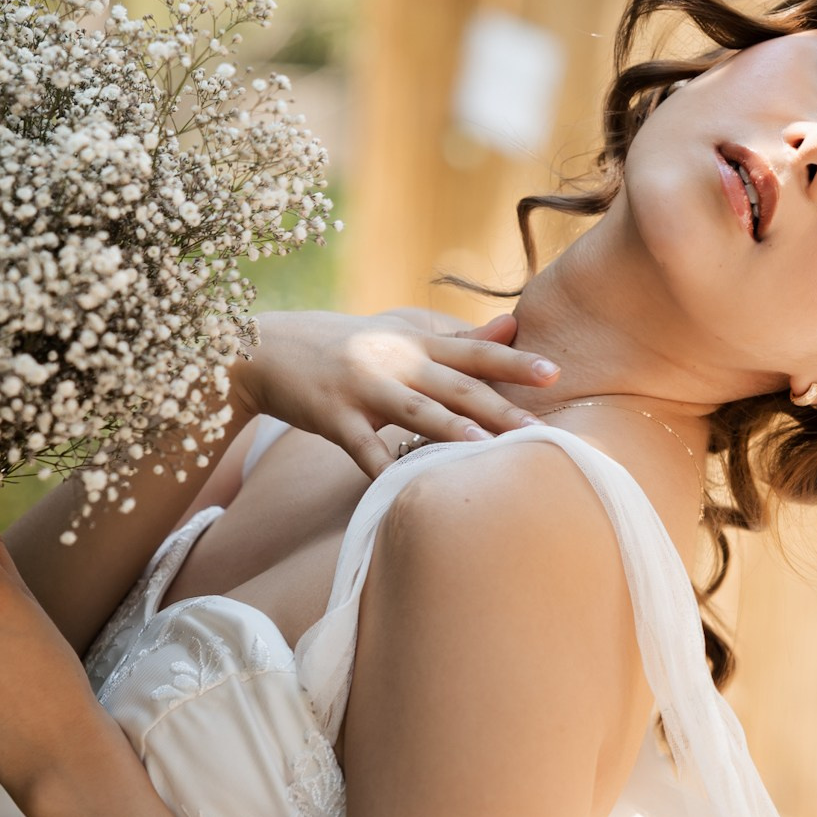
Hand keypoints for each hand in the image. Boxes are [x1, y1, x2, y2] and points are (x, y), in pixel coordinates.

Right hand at [228, 309, 558, 477]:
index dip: (513, 362)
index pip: (473, 352)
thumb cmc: (341, 344)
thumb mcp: (398, 332)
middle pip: (455, 385)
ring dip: (453, 432)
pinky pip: (363, 448)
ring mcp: (363, 388)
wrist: (263, 347)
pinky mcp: (332, 416)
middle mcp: (394, 360)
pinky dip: (383, 468)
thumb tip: (511, 328)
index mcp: (414, 342)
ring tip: (488, 450)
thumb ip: (454, 337)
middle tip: (539, 427)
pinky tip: (403, 488)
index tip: (554, 372)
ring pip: (416, 412)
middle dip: (499, 406)